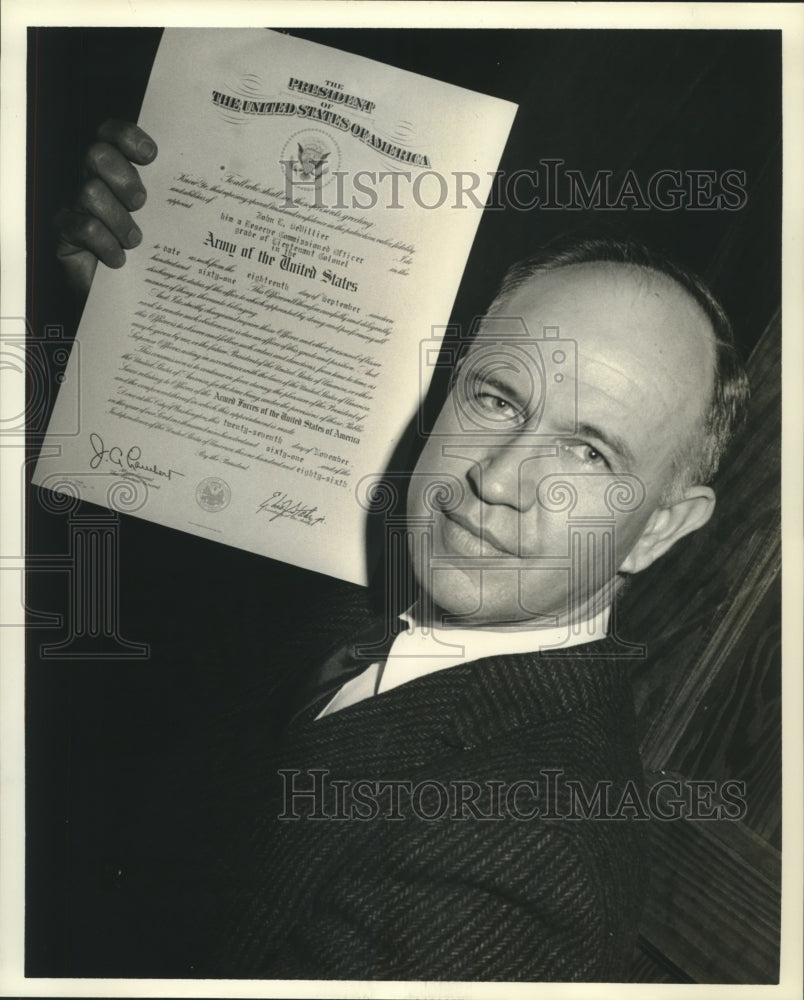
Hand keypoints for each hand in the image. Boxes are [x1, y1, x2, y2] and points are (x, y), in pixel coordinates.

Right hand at [55, 120, 156, 298]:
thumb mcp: (164, 224)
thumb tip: (201, 183)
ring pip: (90, 191)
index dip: (127, 136)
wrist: (123, 296)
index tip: (151, 156)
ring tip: (135, 241)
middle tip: (141, 203)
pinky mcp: (65, 233)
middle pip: (96, 154)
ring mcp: (76, 206)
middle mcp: (93, 182)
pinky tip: (119, 261)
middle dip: (123, 177)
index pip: (111, 134)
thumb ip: (172, 200)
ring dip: (119, 219)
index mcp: (117, 172)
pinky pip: (83, 228)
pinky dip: (106, 245)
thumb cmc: (147, 256)